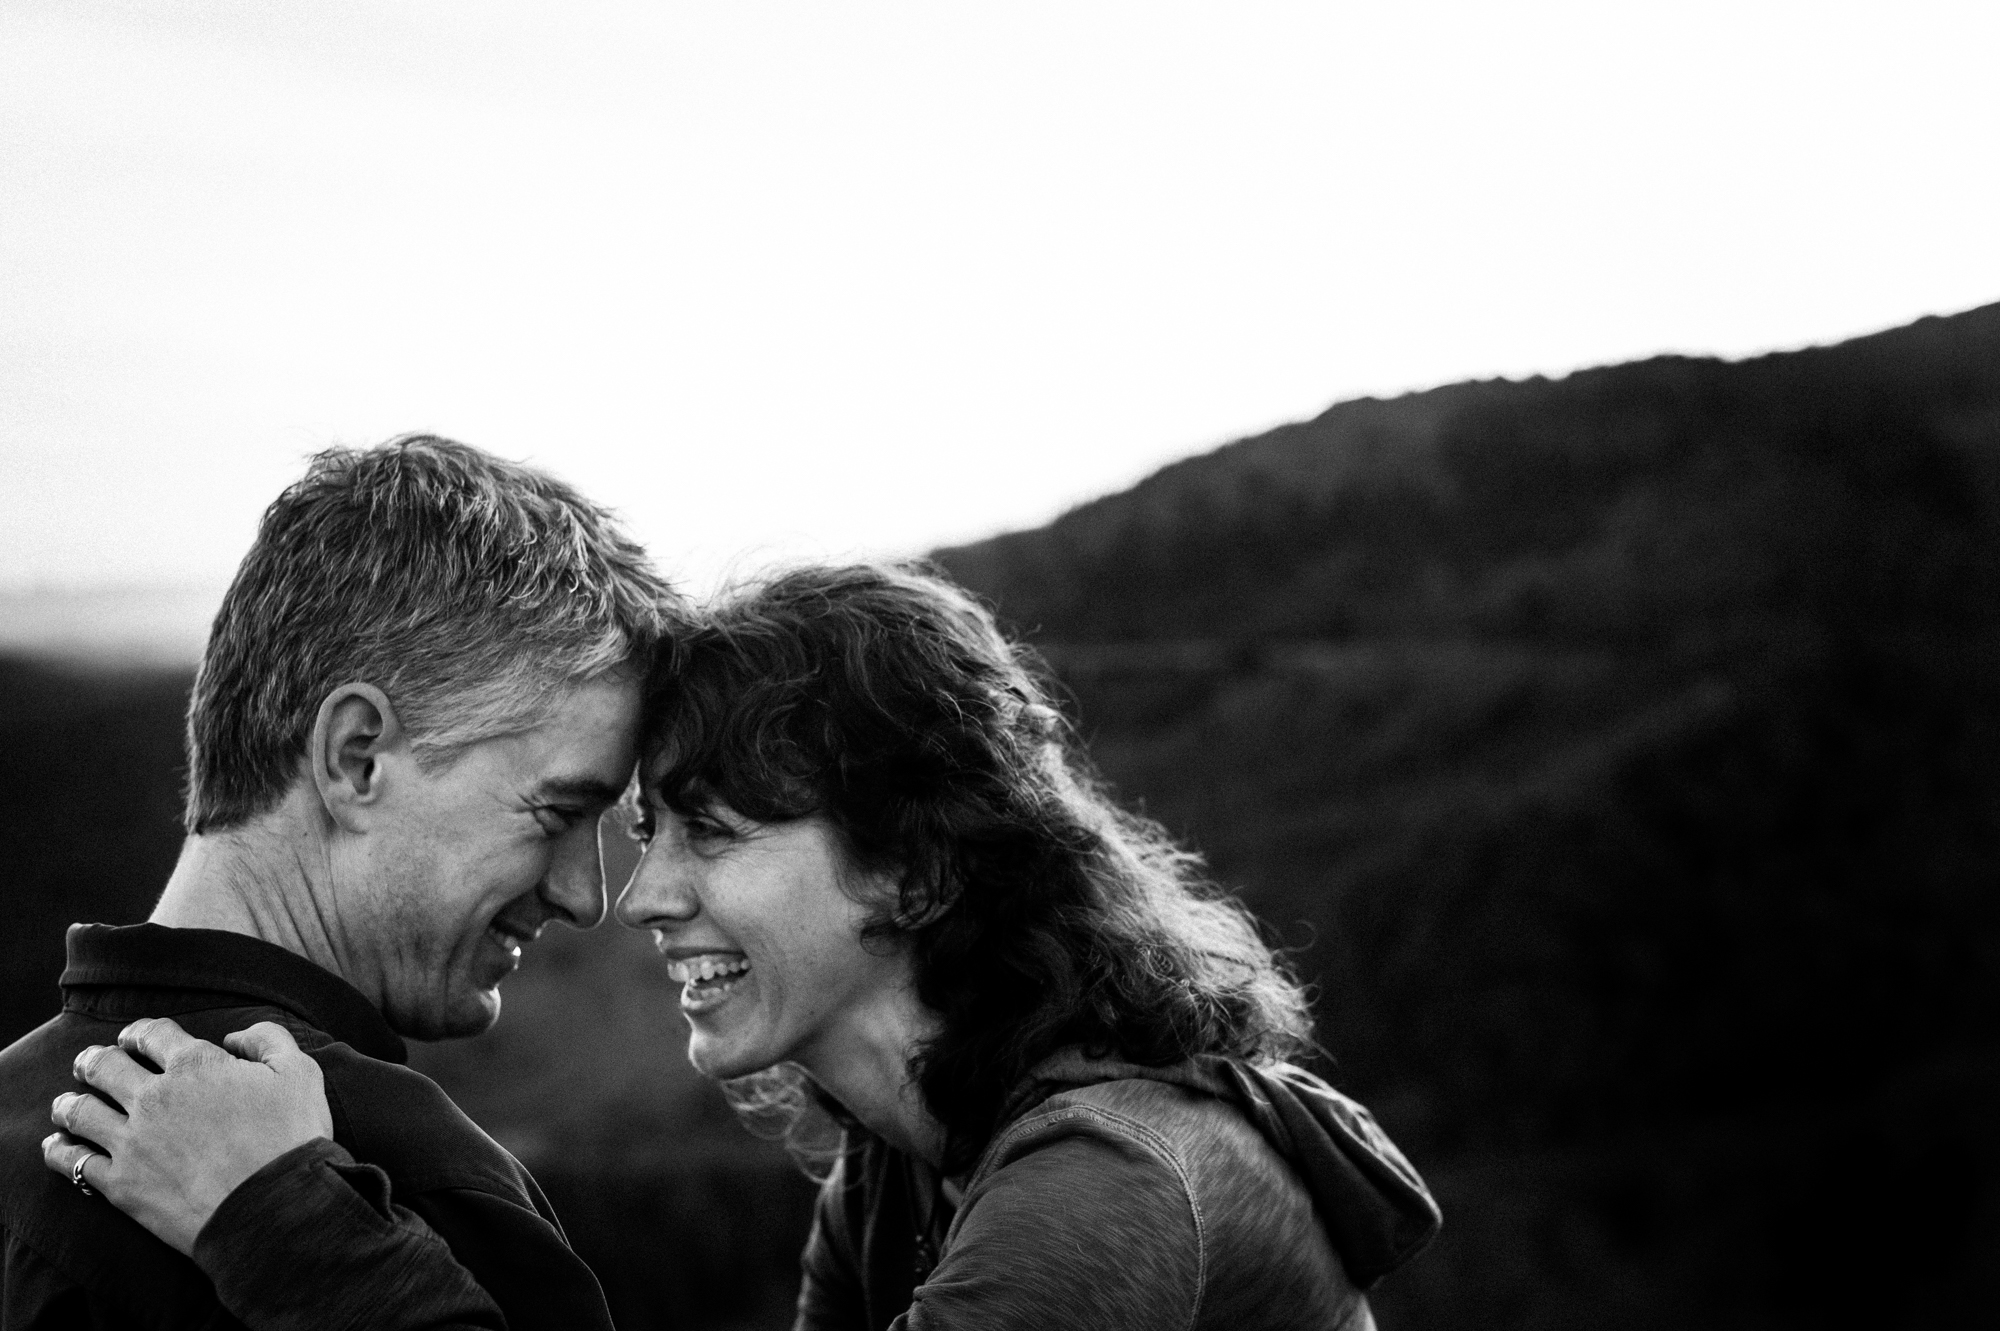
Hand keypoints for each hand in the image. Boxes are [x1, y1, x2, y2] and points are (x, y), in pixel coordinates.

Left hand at [42, 1018, 335, 1254]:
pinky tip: (56, 1147)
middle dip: (95, 1060)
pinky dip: (59, 1151)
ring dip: (70, 1102)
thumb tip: (236, 1037)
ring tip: (67, 1103)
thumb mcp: (299, 1073)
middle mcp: (154, 1097)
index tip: (136, 1038)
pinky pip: (74, 1163)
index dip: (142, 1031)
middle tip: (90, 1062)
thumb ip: (269, 1039)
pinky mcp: (120, 1183)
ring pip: (81, 1111)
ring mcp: (132, 1141)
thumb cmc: (291, 1138)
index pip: (153, 1034)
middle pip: (106, 1067)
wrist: (272, 1207)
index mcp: (196, 1065)